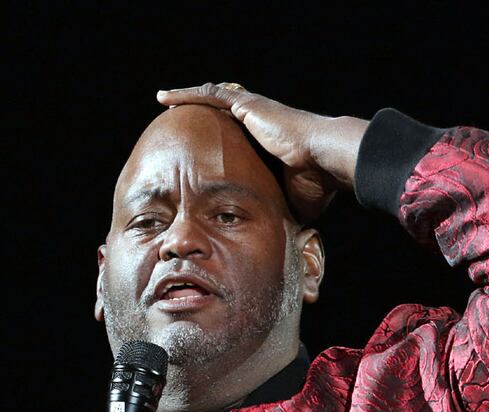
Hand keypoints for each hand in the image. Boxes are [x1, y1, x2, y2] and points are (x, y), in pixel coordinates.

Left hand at [157, 83, 367, 221]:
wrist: (323, 162)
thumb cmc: (315, 185)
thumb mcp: (290, 203)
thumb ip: (279, 213)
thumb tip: (278, 240)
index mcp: (268, 145)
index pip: (236, 141)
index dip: (218, 144)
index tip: (201, 153)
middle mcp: (259, 124)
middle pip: (221, 118)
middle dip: (199, 120)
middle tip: (176, 128)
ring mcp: (252, 111)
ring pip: (212, 102)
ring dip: (187, 102)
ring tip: (164, 103)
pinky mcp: (247, 105)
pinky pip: (211, 96)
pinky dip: (187, 95)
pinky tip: (165, 98)